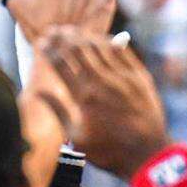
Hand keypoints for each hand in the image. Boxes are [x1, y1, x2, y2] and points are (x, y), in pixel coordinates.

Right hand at [40, 26, 167, 178]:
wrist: (148, 154)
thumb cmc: (110, 151)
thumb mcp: (78, 138)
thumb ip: (58, 111)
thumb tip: (38, 92)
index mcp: (83, 97)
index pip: (59, 63)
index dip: (47, 49)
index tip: (41, 43)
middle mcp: (102, 82)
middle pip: (77, 48)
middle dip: (62, 36)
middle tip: (54, 32)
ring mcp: (123, 78)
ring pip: (98, 45)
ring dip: (83, 36)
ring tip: (73, 32)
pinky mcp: (140, 77)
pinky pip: (122, 51)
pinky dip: (108, 41)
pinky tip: (100, 39)